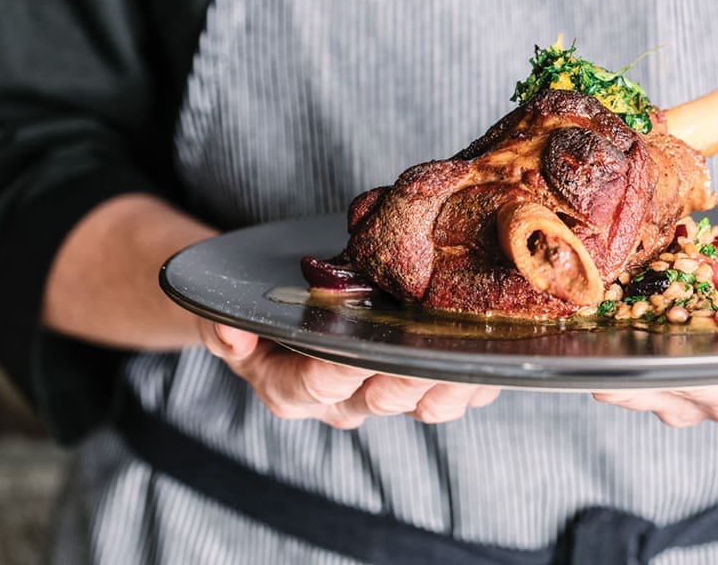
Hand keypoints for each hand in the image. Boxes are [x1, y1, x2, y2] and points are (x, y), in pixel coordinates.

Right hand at [198, 321, 500, 428]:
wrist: (282, 317)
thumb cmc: (260, 316)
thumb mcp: (225, 313)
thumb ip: (224, 323)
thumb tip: (232, 331)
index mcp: (293, 386)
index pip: (321, 383)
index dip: (343, 369)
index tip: (363, 350)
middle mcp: (343, 400)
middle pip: (383, 396)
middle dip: (410, 377)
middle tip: (435, 348)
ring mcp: (384, 396)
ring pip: (425, 404)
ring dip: (453, 384)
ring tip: (473, 357)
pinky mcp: (421, 387)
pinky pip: (455, 395)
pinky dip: (476, 380)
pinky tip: (493, 355)